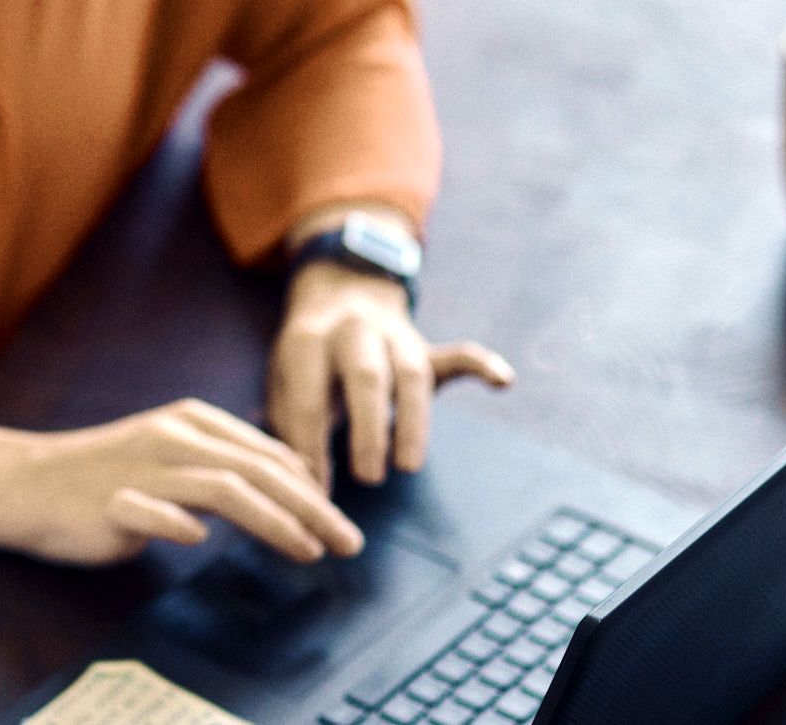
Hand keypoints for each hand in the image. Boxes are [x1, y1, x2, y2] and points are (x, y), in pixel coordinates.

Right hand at [0, 398, 365, 566]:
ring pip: (221, 488)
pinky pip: (151, 511)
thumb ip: (224, 465)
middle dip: (311, 508)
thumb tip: (288, 485)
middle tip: (349, 542)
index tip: (341, 521)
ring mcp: (143, 469)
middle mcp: (175, 438)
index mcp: (194, 422)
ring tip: (308, 551)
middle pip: (259, 470)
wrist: (29, 483)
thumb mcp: (174, 455)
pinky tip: (201, 541)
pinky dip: (178, 524)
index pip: (268, 453)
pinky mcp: (111, 501)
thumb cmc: (108, 474)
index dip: (311, 488)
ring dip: (272, 521)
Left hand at [268, 261, 514, 487]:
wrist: (339, 291)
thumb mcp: (282, 380)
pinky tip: (503, 380)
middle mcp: (354, 331)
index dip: (311, 448)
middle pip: (365, 377)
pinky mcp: (425, 348)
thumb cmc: (306, 358)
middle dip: (367, 428)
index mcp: (307, 340)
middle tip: (368, 478)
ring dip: (413, 421)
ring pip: (411, 374)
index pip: (309, 398)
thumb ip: (290, 425)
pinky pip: (456, 354)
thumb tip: (299, 483)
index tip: (316, 493)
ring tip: (409, 465)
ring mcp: (394, 337)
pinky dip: (481, 364)